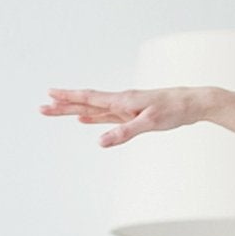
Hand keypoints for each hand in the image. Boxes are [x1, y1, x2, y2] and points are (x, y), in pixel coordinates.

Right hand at [40, 86, 206, 146]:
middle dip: (64, 106)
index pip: (89, 98)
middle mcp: (121, 102)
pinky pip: (108, 116)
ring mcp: (126, 108)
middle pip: (86, 104)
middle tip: (41, 108)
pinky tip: (86, 120)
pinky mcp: (134, 114)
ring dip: (75, 111)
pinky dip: (94, 118)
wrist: (192, 104)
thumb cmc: (173, 111)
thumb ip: (125, 132)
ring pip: (94, 109)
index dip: (69, 97)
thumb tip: (100, 141)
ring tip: (56, 110)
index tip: (49, 94)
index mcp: (122, 100)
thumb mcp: (149, 123)